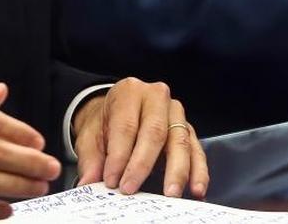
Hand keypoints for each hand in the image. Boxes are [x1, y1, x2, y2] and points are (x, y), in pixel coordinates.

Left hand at [71, 77, 207, 199]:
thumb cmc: (106, 122)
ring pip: (180, 141)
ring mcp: (176, 112)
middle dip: (143, 164)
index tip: (112, 181)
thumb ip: (90, 159)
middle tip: (133, 189)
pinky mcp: (188, 129)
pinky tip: (196, 189)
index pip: (126, 126)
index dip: (119, 156)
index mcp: (129, 92)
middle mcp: (156, 97)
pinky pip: (196, 149)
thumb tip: (89, 181)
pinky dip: (198, 171)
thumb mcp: (90, 135)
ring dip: (177, 171)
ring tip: (171, 195)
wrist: (118, 112)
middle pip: (155, 131)